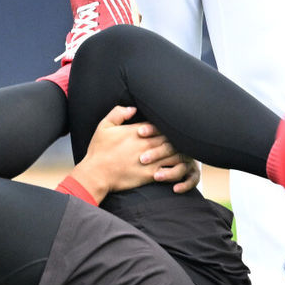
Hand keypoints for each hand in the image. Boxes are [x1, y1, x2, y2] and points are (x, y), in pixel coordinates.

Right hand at [71, 106, 189, 200]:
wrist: (96, 174)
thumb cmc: (99, 150)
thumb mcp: (104, 126)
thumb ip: (118, 113)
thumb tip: (133, 108)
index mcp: (137, 131)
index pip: (160, 124)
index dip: (167, 124)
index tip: (171, 125)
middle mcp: (146, 144)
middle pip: (171, 137)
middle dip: (179, 136)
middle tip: (187, 136)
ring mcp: (150, 160)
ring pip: (174, 153)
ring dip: (182, 151)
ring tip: (188, 150)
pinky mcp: (150, 175)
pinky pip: (171, 171)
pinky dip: (178, 168)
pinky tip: (181, 166)